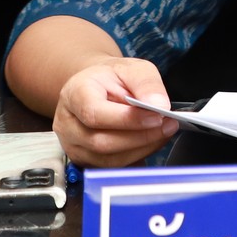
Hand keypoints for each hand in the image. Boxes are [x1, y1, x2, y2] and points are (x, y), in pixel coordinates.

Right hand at [54, 59, 175, 166]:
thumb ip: (146, 84)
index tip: (156, 116)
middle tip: (168, 126)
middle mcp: (68, 123)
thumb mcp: (133, 69)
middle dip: (140, 137)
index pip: (94, 114)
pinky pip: (112, 167)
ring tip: (163, 133)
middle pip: (101, 142)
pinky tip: (151, 143)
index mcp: (74, 94)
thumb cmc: (113, 78)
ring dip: (142, 149)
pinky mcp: (85, 160)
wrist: (98, 87)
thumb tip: (159, 105)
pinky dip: (136, 158)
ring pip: (108, 159)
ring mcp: (73, 145)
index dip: (127, 119)